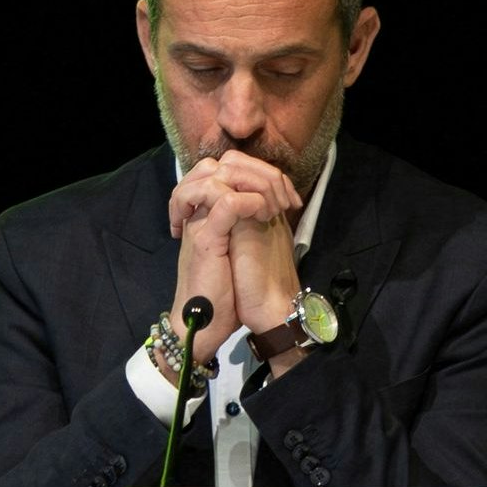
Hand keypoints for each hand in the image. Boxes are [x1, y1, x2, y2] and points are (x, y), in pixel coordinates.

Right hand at [163, 156, 291, 367]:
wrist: (209, 322)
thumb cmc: (230, 287)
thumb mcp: (244, 243)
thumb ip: (249, 216)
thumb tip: (272, 196)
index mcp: (208, 211)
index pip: (228, 165)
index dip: (262, 172)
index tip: (286, 198)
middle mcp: (200, 212)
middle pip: (221, 163)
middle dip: (258, 172)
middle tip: (281, 200)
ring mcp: (200, 223)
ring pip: (219, 174)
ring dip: (256, 184)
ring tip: (272, 208)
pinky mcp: (205, 240)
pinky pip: (228, 203)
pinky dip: (253, 202)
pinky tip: (266, 216)